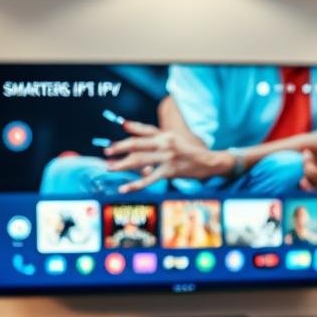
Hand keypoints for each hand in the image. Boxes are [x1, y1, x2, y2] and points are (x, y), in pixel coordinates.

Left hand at [105, 121, 233, 192]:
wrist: (209, 162)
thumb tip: (129, 129)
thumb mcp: (173, 140)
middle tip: (107, 153)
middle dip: (120, 148)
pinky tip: (124, 188)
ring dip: (123, 164)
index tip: (119, 128)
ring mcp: (167, 157)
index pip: (144, 130)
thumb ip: (154, 136)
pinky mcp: (170, 171)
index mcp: (165, 134)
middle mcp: (165, 143)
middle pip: (137, 145)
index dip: (130, 129)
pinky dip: (135, 184)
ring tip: (110, 167)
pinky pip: (149, 179)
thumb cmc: (188, 152)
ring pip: (140, 160)